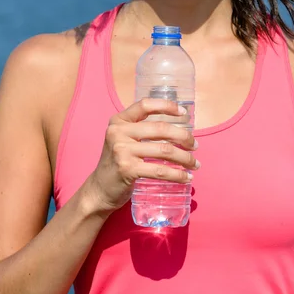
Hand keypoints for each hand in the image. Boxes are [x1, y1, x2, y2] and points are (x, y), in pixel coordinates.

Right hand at [83, 98, 198, 214]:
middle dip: (184, 137)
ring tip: (194, 164)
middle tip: (194, 146)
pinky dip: (177, 175)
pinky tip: (186, 177)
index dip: (167, 106)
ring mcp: (122, 151)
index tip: (184, 113)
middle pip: (161, 128)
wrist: (99, 189)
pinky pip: (160, 170)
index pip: (145, 105)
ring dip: (185, 158)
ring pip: (164, 151)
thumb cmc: (117, 164)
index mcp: (118, 121)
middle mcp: (118, 132)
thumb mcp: (122, 140)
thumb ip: (140, 131)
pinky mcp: (128, 169)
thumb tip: (178, 129)